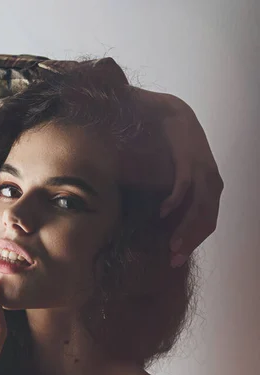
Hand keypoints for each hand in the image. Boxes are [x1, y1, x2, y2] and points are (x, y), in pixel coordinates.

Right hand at [135, 89, 223, 266]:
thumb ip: (181, 197)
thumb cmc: (173, 148)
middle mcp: (213, 182)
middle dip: (189, 242)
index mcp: (212, 189)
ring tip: (170, 245)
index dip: (192, 243)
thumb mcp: (181, 177)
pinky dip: (174, 202)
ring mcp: (203, 172)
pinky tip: (163, 213)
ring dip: (184, 229)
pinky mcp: (189, 161)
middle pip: (205, 221)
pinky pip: (184, 188)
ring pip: (198, 209)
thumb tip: (169, 222)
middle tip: (172, 259)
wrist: (171, 114)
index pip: (207, 224)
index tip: (175, 258)